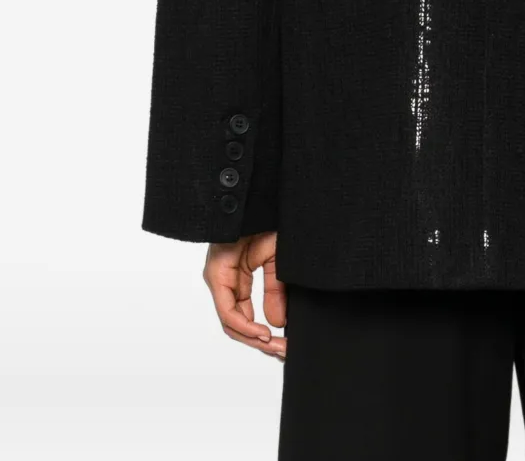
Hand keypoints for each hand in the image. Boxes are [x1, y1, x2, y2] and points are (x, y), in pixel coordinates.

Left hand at [203, 231, 286, 359]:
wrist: (255, 194)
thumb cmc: (265, 220)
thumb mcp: (276, 260)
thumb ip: (275, 291)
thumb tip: (277, 323)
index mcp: (235, 278)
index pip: (243, 318)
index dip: (263, 337)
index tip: (285, 346)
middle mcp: (223, 281)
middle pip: (236, 326)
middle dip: (260, 343)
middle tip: (283, 353)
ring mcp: (217, 278)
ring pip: (230, 323)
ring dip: (253, 339)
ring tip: (276, 346)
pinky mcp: (216, 274)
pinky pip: (228, 309)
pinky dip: (245, 325)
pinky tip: (263, 332)